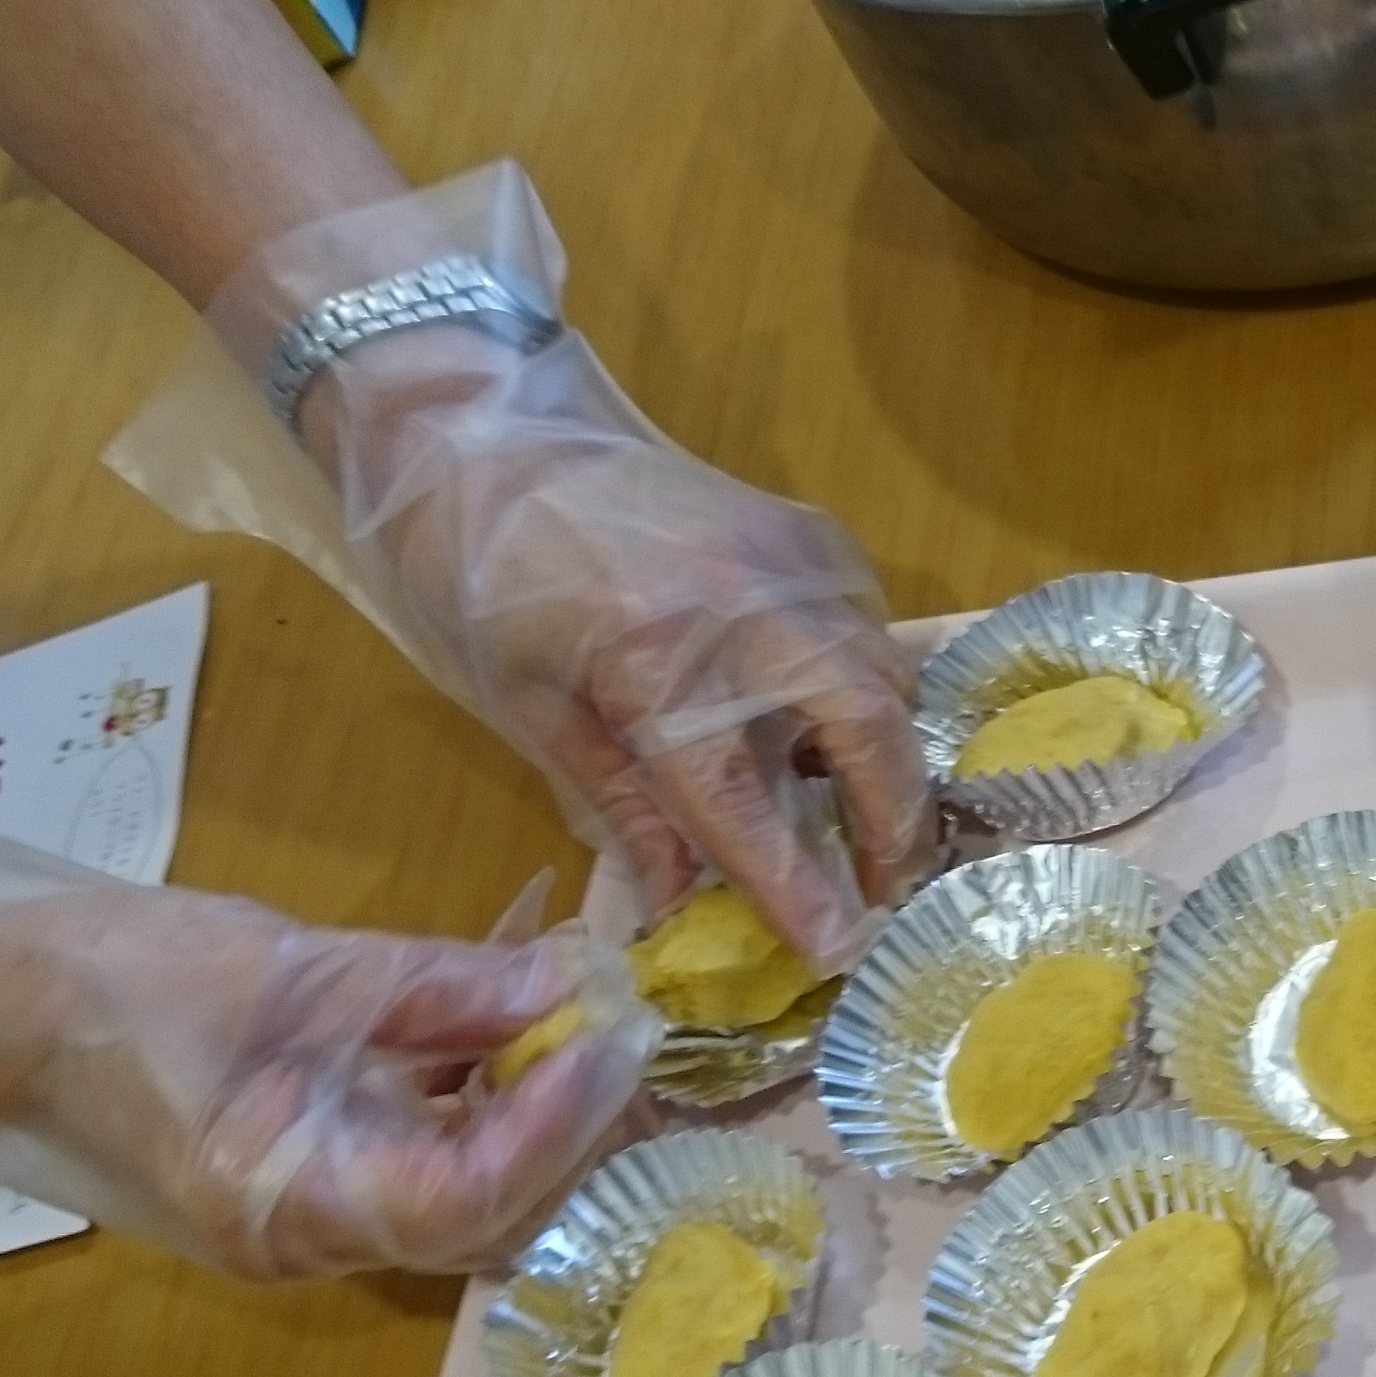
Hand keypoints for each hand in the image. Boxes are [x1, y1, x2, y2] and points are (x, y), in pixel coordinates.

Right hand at [0, 872, 654, 1280]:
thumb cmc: (107, 985)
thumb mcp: (290, 967)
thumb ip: (439, 986)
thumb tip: (567, 982)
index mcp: (287, 1204)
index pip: (468, 1197)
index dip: (556, 1122)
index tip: (612, 1036)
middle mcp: (308, 1240)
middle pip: (486, 1212)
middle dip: (568, 1124)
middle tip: (630, 1029)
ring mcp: (307, 1219)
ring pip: (464, 1191)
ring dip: (534, 1113)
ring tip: (593, 1022)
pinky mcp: (305, 1180)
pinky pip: (420, 1159)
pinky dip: (477, 1101)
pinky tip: (518, 1026)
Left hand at [309, 325, 940, 967]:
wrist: (486, 430)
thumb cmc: (481, 578)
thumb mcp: (531, 708)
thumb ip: (623, 803)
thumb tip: (684, 898)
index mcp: (656, 660)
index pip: (744, 800)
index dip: (793, 883)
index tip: (836, 946)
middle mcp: (747, 606)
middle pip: (865, 726)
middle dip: (893, 819)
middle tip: (891, 887)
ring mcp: (791, 558)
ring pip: (885, 673)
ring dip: (888, 754)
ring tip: (872, 823)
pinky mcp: (808, 531)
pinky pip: (868, 626)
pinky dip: (868, 687)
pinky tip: (836, 724)